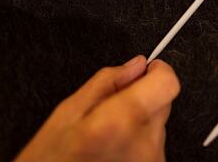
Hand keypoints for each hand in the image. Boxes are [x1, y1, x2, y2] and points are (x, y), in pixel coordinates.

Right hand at [15, 56, 179, 161]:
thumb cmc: (51, 160)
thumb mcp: (67, 113)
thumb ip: (107, 82)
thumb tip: (136, 66)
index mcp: (120, 122)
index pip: (166, 83)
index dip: (157, 71)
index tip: (146, 70)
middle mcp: (143, 144)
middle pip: (163, 102)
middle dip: (143, 98)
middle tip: (113, 111)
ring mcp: (151, 161)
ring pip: (159, 123)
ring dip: (140, 122)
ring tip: (109, 137)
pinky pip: (155, 143)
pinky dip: (140, 141)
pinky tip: (114, 149)